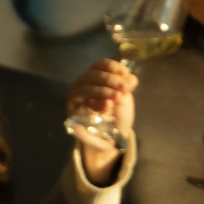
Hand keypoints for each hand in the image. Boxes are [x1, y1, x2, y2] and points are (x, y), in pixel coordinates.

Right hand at [66, 58, 136, 183]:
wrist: (109, 139)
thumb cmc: (116, 116)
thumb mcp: (124, 99)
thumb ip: (126, 87)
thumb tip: (131, 78)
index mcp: (97, 78)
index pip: (100, 65)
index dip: (112, 66)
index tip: (124, 73)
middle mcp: (84, 83)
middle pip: (92, 74)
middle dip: (110, 79)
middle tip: (124, 87)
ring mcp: (76, 95)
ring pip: (85, 86)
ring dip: (103, 90)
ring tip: (117, 96)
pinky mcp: (72, 108)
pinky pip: (81, 101)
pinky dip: (95, 102)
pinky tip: (107, 105)